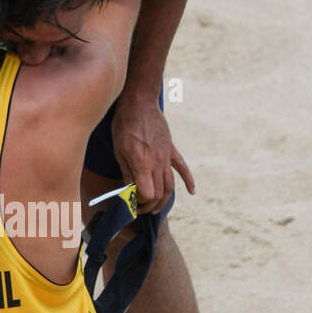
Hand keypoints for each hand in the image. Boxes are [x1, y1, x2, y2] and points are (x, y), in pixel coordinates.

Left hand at [111, 95, 194, 211]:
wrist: (140, 103)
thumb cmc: (124, 125)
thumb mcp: (119, 151)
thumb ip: (127, 173)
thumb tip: (128, 191)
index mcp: (143, 164)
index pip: (147, 194)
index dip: (139, 202)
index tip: (130, 201)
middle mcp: (158, 163)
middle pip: (159, 193)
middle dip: (149, 205)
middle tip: (139, 209)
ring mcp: (167, 156)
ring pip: (170, 185)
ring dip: (164, 200)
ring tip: (155, 209)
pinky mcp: (171, 150)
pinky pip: (183, 168)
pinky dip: (189, 181)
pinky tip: (192, 192)